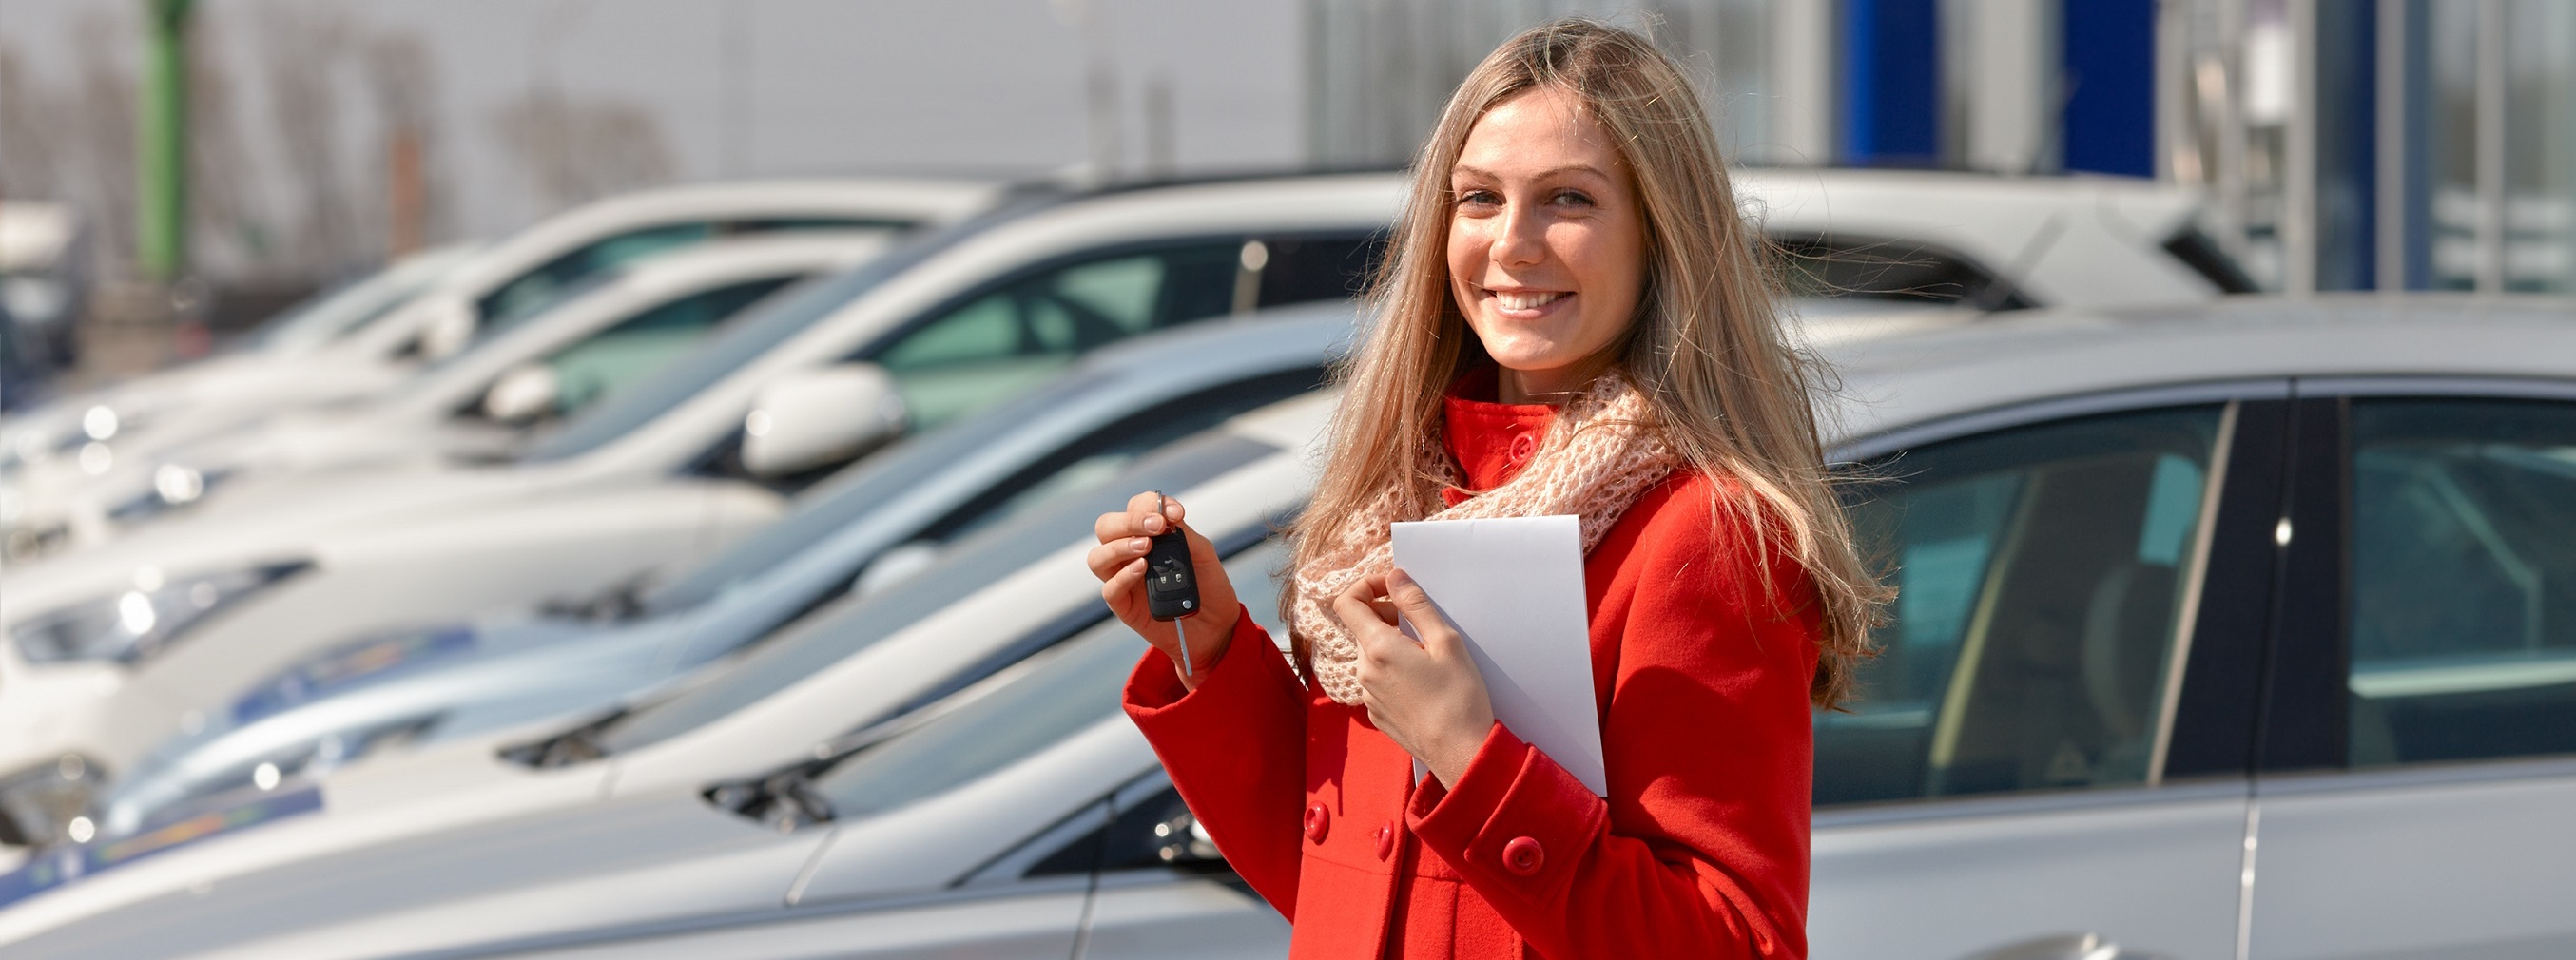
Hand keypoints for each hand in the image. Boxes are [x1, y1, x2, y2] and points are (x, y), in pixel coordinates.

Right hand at [1088, 491, 1239, 688]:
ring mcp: (1123, 579)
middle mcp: (1129, 552)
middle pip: (1106, 527)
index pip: (1135, 507)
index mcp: (1147, 534)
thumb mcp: (1202, 553)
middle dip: (1129, 521)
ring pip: (1098, 557)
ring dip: (1120, 546)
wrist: (1216, 626)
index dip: (1150, 504)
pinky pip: (1110, 589)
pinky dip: (1124, 576)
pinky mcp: (1124, 606)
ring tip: (1146, 546)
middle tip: (1156, 526)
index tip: (1176, 513)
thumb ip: (1183, 533)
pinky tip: (1143, 568)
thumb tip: (1165, 515)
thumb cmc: (1207, 585)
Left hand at [1333, 569, 1495, 787]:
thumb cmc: (1459, 697)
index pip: (1347, 602)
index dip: (1366, 586)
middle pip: (1361, 627)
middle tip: (1419, 622)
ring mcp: (1367, 695)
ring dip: (1390, 643)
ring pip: (1370, 654)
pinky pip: (1376, 679)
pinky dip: (1392, 669)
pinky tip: (1422, 680)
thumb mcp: (1445, 641)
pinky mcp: (1376, 713)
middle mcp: (1364, 672)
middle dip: (1385, 615)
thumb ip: (1415, 604)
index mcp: (1377, 649)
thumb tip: (1394, 577)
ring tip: (1425, 654)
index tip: (1393, 588)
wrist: (1460, 753)